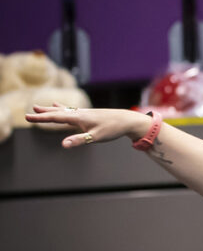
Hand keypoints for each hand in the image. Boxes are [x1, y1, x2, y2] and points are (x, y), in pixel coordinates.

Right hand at [23, 103, 144, 146]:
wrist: (126, 120)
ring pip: (62, 110)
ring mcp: (83, 113)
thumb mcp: (95, 137)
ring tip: (39, 106)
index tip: (27, 117)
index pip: (55, 118)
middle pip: (56, 112)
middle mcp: (78, 113)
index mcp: (78, 118)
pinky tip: (58, 105)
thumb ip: (78, 140)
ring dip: (50, 109)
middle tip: (29, 112)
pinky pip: (70, 110)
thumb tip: (63, 145)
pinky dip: (61, 108)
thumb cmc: (112, 129)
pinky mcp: (87, 114)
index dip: (40, 118)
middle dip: (42, 113)